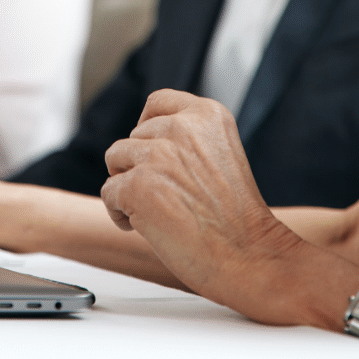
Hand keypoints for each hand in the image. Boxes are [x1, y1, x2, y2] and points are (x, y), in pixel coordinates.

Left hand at [99, 89, 306, 323]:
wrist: (249, 256)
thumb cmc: (236, 219)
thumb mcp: (221, 156)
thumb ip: (189, 141)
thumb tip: (144, 141)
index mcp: (207, 115)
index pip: (158, 102)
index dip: (147, 127)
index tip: (151, 151)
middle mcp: (181, 127)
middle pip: (133, 137)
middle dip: (140, 166)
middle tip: (167, 197)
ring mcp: (158, 154)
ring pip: (115, 160)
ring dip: (127, 187)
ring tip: (156, 212)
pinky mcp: (138, 185)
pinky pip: (109, 193)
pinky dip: (121, 214)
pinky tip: (148, 228)